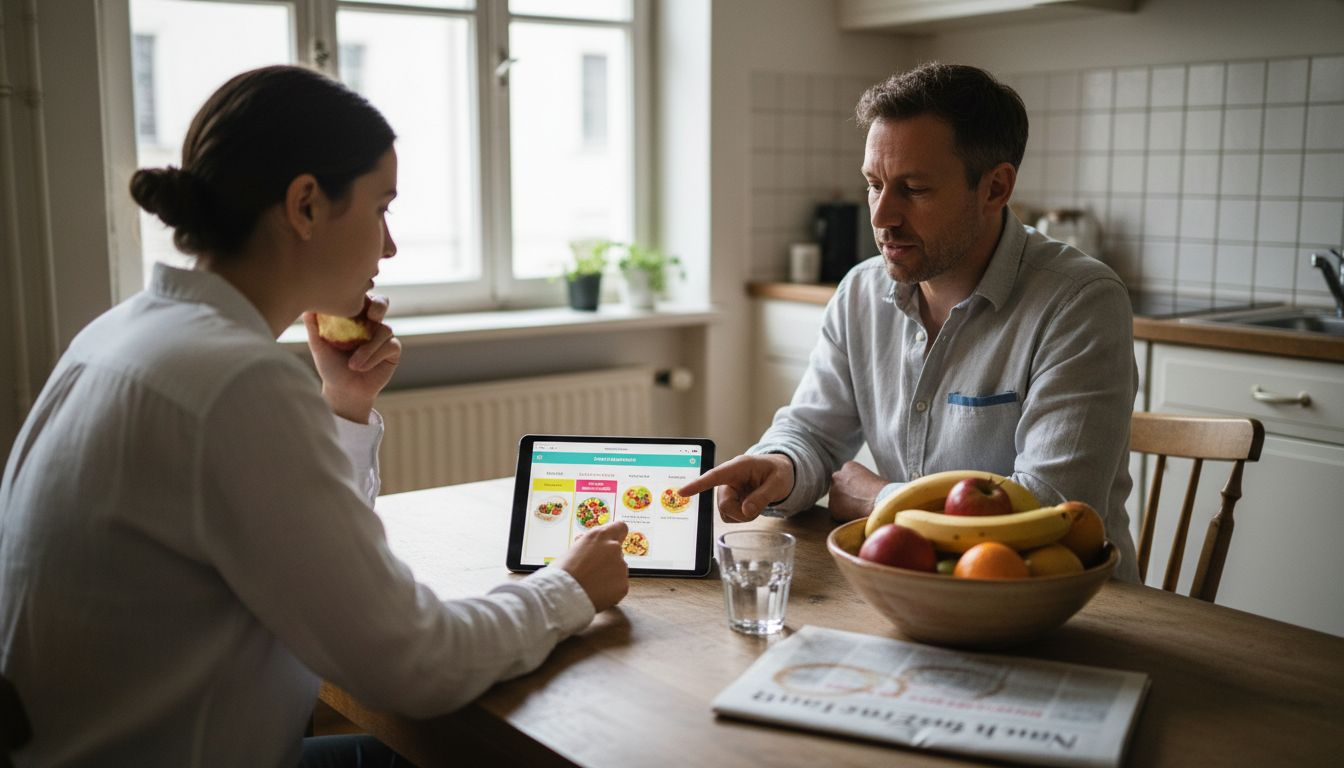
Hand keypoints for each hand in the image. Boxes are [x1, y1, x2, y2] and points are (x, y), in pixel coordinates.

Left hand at [304, 295, 400, 423]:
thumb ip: (314, 326)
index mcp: (354, 316)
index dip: (361, 294)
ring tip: (352, 365)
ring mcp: (383, 336)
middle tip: (371, 316)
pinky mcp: (392, 350)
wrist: (343, 390)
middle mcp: (371, 323)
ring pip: (385, 329)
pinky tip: (360, 367)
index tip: (353, 299)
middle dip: (379, 306)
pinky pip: (389, 346)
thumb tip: (307, 306)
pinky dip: (374, 356)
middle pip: (382, 303)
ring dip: (368, 348)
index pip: (361, 297)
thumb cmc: (330, 365)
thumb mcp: (319, 345)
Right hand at [556, 520, 629, 611]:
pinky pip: (619, 585)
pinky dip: (611, 589)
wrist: (563, 594)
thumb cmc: (562, 572)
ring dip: (609, 574)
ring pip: (619, 569)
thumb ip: (586, 545)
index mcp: (600, 536)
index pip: (620, 527)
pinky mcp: (624, 584)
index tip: (612, 541)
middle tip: (593, 570)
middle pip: (617, 551)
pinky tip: (597, 592)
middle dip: (608, 559)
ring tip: (592, 583)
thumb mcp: (573, 550)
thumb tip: (587, 543)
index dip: (616, 535)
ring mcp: (621, 566)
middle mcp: (614, 548)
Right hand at [677, 454, 793, 523]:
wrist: (779, 473)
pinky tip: (750, 506)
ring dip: (743, 515)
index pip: (714, 476)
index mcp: (738, 467)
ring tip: (756, 502)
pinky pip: (729, 517)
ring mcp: (727, 491)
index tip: (681, 492)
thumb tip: (746, 510)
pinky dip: (741, 517)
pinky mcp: (729, 501)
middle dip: (742, 512)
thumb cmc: (779, 472)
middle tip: (759, 505)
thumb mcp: (778, 483)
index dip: (698, 485)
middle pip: (724, 504)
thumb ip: (764, 496)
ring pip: (726, 513)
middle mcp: (729, 479)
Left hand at [827, 461, 886, 522]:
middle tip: (858, 500)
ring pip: (836, 500)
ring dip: (844, 505)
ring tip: (860, 508)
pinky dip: (844, 516)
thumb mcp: (872, 477)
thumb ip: (860, 481)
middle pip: (838, 486)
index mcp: (848, 466)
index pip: (846, 476)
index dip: (854, 485)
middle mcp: (837, 477)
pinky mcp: (833, 508)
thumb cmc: (884, 491)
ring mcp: (833, 492)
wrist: (881, 503)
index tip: (861, 491)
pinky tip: (856, 515)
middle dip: (845, 493)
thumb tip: (858, 490)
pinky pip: (837, 513)